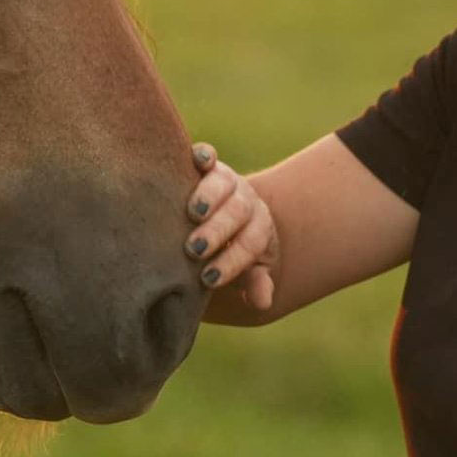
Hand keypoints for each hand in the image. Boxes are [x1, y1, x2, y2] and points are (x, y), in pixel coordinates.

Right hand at [185, 143, 278, 309]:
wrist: (220, 220)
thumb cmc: (228, 251)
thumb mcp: (244, 269)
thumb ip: (253, 281)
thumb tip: (263, 302)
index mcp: (258, 227)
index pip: (251, 242)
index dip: (233, 261)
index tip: (211, 278)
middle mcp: (244, 200)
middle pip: (238, 212)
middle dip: (218, 232)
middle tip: (195, 250)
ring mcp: (226, 179)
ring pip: (223, 182)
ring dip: (209, 196)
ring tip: (193, 213)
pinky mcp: (206, 164)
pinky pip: (206, 155)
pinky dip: (203, 155)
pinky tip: (197, 159)